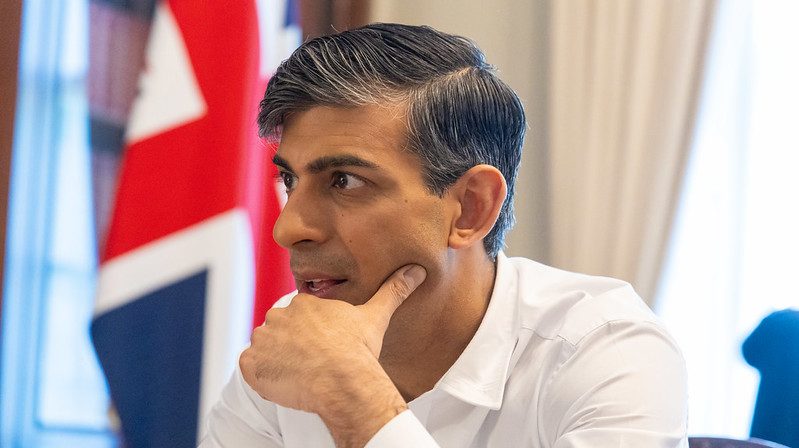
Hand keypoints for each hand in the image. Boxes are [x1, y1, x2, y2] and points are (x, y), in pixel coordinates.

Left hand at [240, 264, 426, 446]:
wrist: (341, 381)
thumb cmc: (358, 349)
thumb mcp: (376, 315)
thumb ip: (393, 290)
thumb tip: (416, 270)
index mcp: (303, 304)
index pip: (299, 317)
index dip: (310, 335)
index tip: (322, 348)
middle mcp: (277, 317)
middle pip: (279, 331)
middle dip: (290, 346)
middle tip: (311, 363)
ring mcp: (262, 341)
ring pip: (264, 348)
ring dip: (275, 360)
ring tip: (299, 375)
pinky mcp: (251, 365)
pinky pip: (250, 368)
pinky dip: (261, 376)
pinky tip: (284, 383)